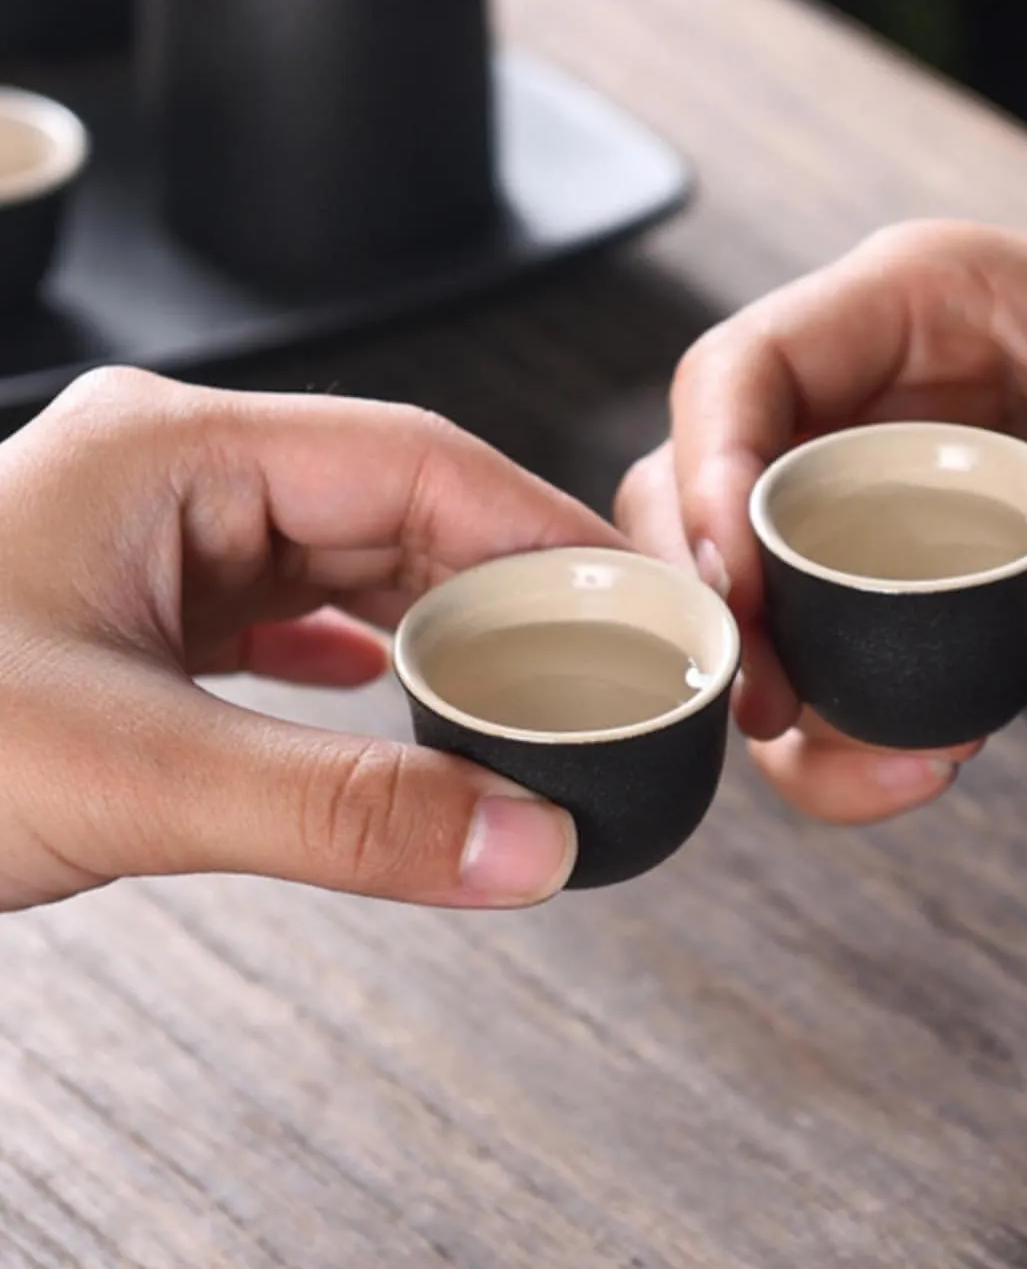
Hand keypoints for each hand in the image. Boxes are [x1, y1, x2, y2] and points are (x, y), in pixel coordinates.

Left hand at [0, 368, 626, 911]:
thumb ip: (342, 815)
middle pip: (391, 509)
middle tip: (597, 655)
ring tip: (523, 681)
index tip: (628, 591)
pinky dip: (353, 656)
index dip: (539, 526)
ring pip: (339, 565)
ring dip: (431, 625)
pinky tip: (390, 691)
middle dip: (498, 585)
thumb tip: (525, 841)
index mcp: (170, 453)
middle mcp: (168, 481)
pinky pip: (282, 615)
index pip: (415, 461)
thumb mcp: (131, 773)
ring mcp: (148, 548)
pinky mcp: (133, 618)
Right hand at [617, 222, 1026, 823]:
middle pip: (699, 498)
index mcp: (904, 314)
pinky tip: (917, 765)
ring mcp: (886, 524)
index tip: (738, 576)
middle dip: (710, 600)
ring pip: (751, 610)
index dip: (708, 469)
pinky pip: (837, 680)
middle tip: (765, 693)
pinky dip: (843, 743)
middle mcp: (867, 419)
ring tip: (858, 753)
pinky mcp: (925, 613)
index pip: (742, 373)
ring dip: (773, 697)